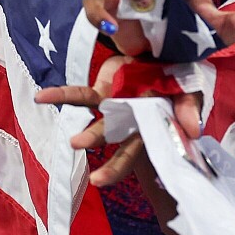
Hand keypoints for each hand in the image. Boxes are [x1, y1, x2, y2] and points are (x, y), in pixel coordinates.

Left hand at [34, 55, 200, 234]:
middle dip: (112, 166)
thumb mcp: (190, 90)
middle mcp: (131, 124)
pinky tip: (41, 98)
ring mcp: (115, 108)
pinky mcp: (103, 90)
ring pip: (99, 126)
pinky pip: (80, 95)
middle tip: (98, 179)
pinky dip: (61, 96)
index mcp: (153, 127)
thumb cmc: (178, 79)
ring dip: (88, 135)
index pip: (140, 152)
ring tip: (74, 143)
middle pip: (122, 149)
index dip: (123, 166)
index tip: (105, 180)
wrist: (161, 54)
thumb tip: (193, 130)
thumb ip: (189, 108)